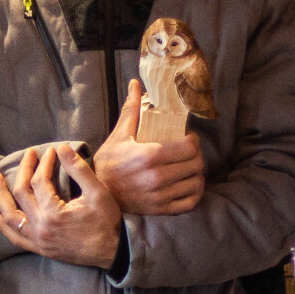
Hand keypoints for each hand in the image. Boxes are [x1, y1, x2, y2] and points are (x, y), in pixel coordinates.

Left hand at [0, 143, 121, 266]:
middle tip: (28, 154)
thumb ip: (78, 169)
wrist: (113, 252)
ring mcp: (37, 240)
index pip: (40, 181)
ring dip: (1, 196)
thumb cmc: (107, 221)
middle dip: (23, 170)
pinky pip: (15, 237)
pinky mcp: (39, 248)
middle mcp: (40, 227)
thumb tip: (62, 147)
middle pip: (21, 193)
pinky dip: (2, 226)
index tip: (51, 150)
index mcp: (53, 213)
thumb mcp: (97, 192)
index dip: (44, 163)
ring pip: (11, 216)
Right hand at [92, 79, 205, 215]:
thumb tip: (136, 83)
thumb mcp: (119, 135)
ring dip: (197, 172)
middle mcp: (157, 177)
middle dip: (196, 154)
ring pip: (196, 182)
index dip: (193, 140)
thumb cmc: (109, 162)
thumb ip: (131, 109)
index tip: (187, 137)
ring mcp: (161, 196)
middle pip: (196, 163)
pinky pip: (191, 201)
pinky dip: (195, 192)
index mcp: (150, 156)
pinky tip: (189, 183)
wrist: (98, 193)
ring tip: (189, 166)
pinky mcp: (162, 209)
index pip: (190, 147)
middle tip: (189, 151)